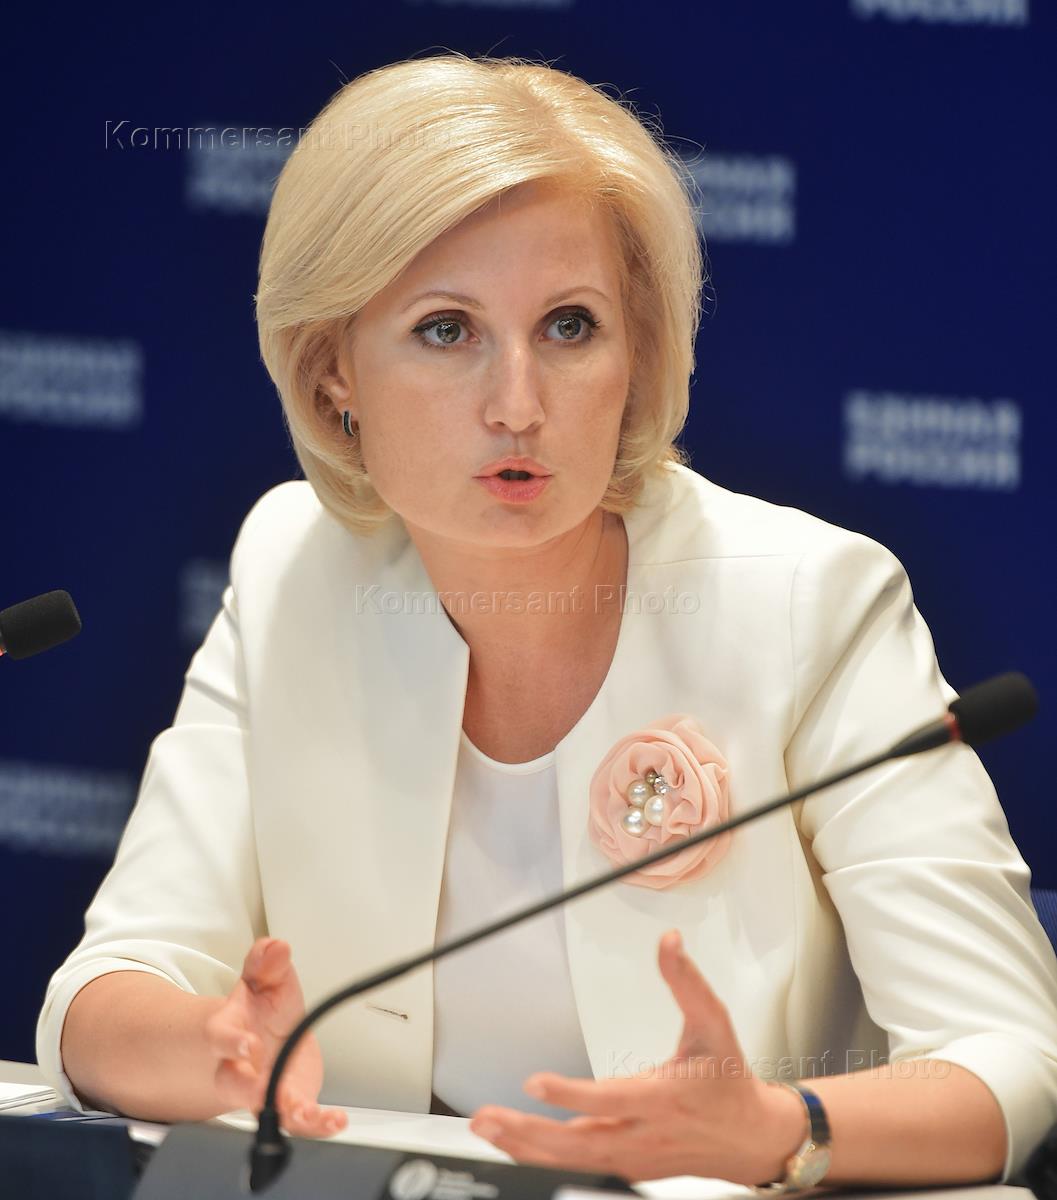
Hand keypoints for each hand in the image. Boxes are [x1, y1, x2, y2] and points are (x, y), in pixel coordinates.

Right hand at [203, 937, 348, 1140]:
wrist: (271, 1036)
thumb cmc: (264, 1009)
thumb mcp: (267, 979)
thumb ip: (268, 963)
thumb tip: (276, 947)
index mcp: (229, 1031)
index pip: (219, 1036)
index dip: (230, 1042)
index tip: (247, 1044)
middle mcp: (239, 1068)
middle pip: (232, 1084)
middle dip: (246, 1089)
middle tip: (263, 1092)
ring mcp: (261, 1091)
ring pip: (266, 1111)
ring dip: (288, 1115)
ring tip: (312, 1115)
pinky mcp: (287, 1105)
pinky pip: (297, 1121)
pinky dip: (317, 1123)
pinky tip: (336, 1120)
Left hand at [468, 929, 802, 1184]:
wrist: (752, 1139)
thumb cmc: (729, 1081)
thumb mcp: (713, 1023)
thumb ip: (686, 981)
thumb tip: (669, 942)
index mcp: (664, 1097)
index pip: (609, 1098)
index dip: (569, 1094)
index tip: (534, 1082)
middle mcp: (645, 1133)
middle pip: (580, 1141)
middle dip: (529, 1132)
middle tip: (489, 1117)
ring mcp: (634, 1155)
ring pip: (573, 1158)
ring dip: (526, 1146)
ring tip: (488, 1127)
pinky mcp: (627, 1165)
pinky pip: (579, 1164)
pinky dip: (544, 1155)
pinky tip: (516, 1142)